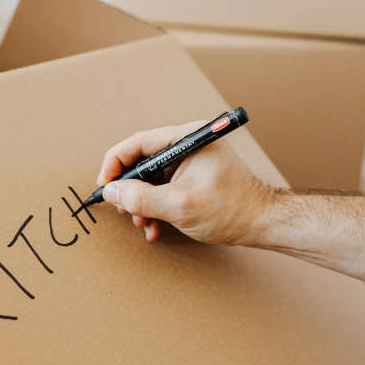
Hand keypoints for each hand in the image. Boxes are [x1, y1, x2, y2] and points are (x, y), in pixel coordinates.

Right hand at [98, 121, 273, 244]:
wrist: (260, 224)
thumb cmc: (231, 210)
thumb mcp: (180, 206)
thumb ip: (142, 199)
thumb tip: (112, 192)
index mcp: (188, 138)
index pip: (139, 143)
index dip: (116, 163)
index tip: (105, 185)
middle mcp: (188, 144)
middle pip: (142, 160)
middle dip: (130, 189)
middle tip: (122, 208)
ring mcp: (189, 161)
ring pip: (150, 178)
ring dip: (141, 203)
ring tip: (142, 223)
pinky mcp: (191, 177)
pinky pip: (162, 188)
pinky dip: (154, 207)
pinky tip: (155, 226)